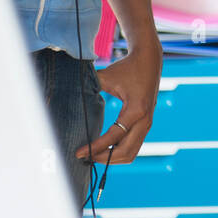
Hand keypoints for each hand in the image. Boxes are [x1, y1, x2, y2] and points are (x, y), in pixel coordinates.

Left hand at [76, 41, 160, 163]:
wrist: (149, 60)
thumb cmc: (127, 67)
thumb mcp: (108, 76)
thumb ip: (90, 87)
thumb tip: (68, 95)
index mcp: (136, 109)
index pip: (114, 136)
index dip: (96, 147)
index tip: (79, 152)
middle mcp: (145, 120)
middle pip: (126, 151)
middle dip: (104, 158)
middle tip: (86, 158)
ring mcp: (147, 123)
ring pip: (132, 152)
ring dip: (113, 158)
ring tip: (94, 156)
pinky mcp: (146, 124)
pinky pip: (135, 146)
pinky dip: (120, 152)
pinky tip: (105, 149)